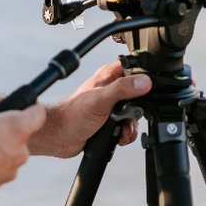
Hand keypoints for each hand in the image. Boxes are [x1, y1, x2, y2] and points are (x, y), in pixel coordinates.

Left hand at [34, 60, 151, 157]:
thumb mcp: (101, 99)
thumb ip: (123, 89)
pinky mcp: (111, 120)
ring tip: (122, 130)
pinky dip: (127, 133)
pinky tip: (119, 137)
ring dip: (132, 125)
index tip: (145, 91)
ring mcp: (112, 105)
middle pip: (139, 94)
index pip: (134, 68)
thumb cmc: (73, 114)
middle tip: (129, 116)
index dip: (143, 78)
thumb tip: (144, 82)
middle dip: (138, 110)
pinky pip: (128, 126)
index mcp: (108, 76)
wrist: (61, 136)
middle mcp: (111, 89)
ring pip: (135, 112)